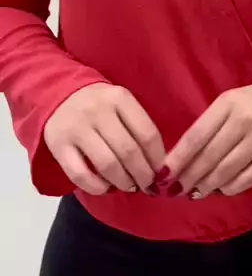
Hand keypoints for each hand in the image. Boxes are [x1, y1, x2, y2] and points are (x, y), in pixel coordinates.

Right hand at [44, 84, 164, 195]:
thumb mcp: (121, 104)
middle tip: (148, 185)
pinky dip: (97, 187)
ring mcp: (77, 129)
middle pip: (128, 151)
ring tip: (130, 186)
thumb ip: (137, 126)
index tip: (161, 172)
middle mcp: (98, 111)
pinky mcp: (59, 146)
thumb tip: (158, 165)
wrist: (59, 95)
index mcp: (119, 98)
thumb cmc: (99, 104)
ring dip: (123, 182)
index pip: (147, 133)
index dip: (158, 159)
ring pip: (107, 164)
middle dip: (143, 175)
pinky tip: (106, 187)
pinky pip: (80, 175)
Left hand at [164, 68, 251, 198]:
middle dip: (189, 178)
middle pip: (208, 157)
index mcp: (229, 102)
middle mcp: (244, 120)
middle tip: (176, 190)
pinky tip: (222, 189)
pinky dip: (230, 188)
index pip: (196, 136)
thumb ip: (213, 123)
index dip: (178, 159)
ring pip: (226, 172)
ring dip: (207, 186)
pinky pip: (247, 179)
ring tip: (196, 192)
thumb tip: (187, 156)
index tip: (164, 175)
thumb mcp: (235, 99)